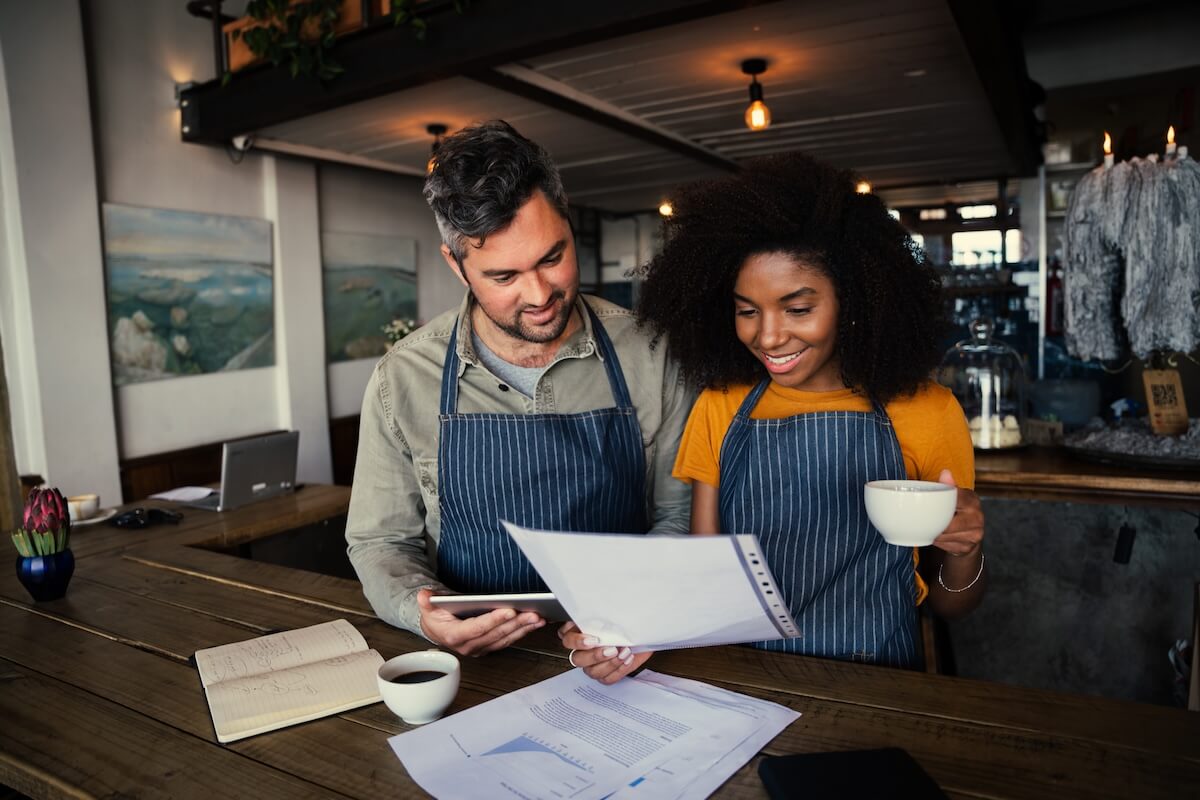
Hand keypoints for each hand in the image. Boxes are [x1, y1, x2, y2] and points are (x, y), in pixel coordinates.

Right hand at [417, 589, 544, 655]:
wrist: (437, 629)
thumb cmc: (437, 615)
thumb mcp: (428, 606)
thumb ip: (427, 601)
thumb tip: (425, 596)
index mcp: (455, 636)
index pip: (477, 628)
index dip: (494, 620)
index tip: (509, 610)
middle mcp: (469, 646)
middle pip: (496, 634)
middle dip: (516, 623)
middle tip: (533, 613)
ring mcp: (481, 648)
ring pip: (505, 639)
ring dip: (524, 629)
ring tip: (538, 617)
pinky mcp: (490, 647)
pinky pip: (508, 640)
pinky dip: (522, 632)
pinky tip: (534, 623)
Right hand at [558, 621, 652, 683]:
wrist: (643, 633)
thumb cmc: (627, 622)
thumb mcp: (614, 613)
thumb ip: (603, 614)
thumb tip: (601, 610)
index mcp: (580, 632)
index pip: (566, 639)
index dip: (576, 642)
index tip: (592, 639)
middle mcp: (584, 650)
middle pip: (577, 659)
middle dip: (595, 656)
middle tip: (611, 649)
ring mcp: (593, 665)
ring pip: (592, 672)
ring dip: (610, 664)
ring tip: (624, 652)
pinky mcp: (606, 674)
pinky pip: (607, 679)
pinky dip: (618, 670)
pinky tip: (627, 659)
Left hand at [931, 469, 983, 556]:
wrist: (971, 533)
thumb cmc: (959, 510)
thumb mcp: (955, 496)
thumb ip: (948, 486)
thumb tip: (945, 473)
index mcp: (972, 500)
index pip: (953, 499)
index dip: (938, 503)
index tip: (926, 504)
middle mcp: (977, 517)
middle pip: (946, 522)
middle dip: (933, 522)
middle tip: (920, 519)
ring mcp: (974, 534)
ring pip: (943, 535)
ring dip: (932, 532)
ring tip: (927, 527)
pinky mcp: (968, 547)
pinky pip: (944, 545)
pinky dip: (936, 541)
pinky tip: (935, 536)